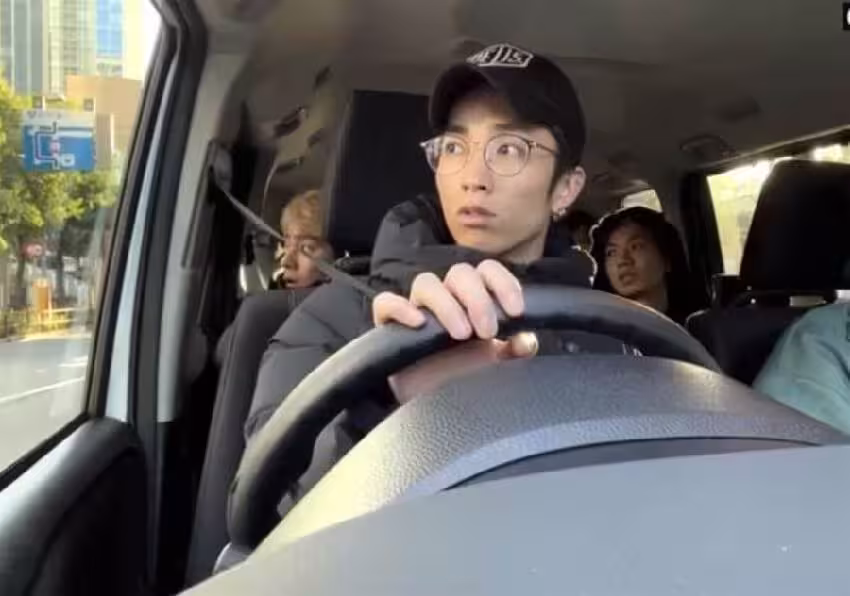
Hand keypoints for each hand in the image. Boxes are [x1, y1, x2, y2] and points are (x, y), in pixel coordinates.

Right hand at [371, 260, 535, 402]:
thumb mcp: (493, 364)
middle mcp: (444, 298)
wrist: (429, 408)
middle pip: (460, 272)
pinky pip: (385, 304)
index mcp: (471, 299)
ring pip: (425, 283)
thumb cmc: (462, 378)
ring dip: (447, 305)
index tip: (516, 311)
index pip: (487, 271)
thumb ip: (513, 350)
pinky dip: (400, 308)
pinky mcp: (390, 327)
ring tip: (461, 334)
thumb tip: (526, 340)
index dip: (503, 283)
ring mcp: (415, 310)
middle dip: (478, 299)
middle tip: (486, 331)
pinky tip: (418, 323)